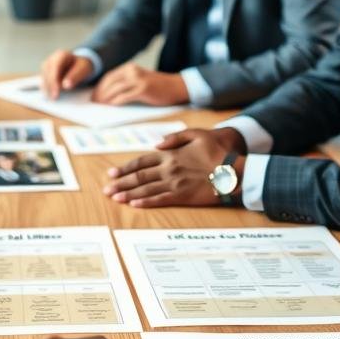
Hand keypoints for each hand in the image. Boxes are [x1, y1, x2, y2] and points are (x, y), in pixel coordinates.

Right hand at [41, 50, 94, 98]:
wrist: (79, 64)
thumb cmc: (81, 66)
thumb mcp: (83, 69)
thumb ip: (75, 76)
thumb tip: (66, 85)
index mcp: (61, 55)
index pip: (55, 67)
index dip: (54, 80)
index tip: (56, 93)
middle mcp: (51, 59)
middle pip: (47, 73)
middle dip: (50, 86)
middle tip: (54, 99)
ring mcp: (46, 66)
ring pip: (43, 78)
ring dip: (47, 89)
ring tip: (53, 100)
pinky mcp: (45, 74)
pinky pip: (43, 82)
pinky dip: (46, 89)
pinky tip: (50, 97)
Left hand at [92, 64, 188, 106]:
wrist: (177, 87)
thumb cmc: (158, 86)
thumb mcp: (140, 79)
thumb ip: (127, 82)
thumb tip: (108, 94)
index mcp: (130, 68)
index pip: (109, 76)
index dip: (100, 86)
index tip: (94, 95)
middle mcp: (133, 71)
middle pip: (110, 82)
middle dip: (100, 93)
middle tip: (94, 102)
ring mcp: (138, 80)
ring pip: (115, 89)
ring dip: (105, 98)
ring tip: (101, 105)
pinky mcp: (143, 90)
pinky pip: (124, 96)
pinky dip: (116, 101)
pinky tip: (111, 106)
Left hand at [104, 127, 244, 207]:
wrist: (233, 170)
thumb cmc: (217, 150)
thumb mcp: (196, 134)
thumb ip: (174, 137)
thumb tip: (156, 143)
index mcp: (170, 154)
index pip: (141, 162)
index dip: (125, 168)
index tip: (112, 173)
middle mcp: (168, 169)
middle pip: (138, 177)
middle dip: (121, 183)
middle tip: (106, 189)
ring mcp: (174, 183)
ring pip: (145, 189)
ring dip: (128, 194)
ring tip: (114, 197)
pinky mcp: (182, 196)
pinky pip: (160, 200)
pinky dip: (145, 202)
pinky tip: (134, 204)